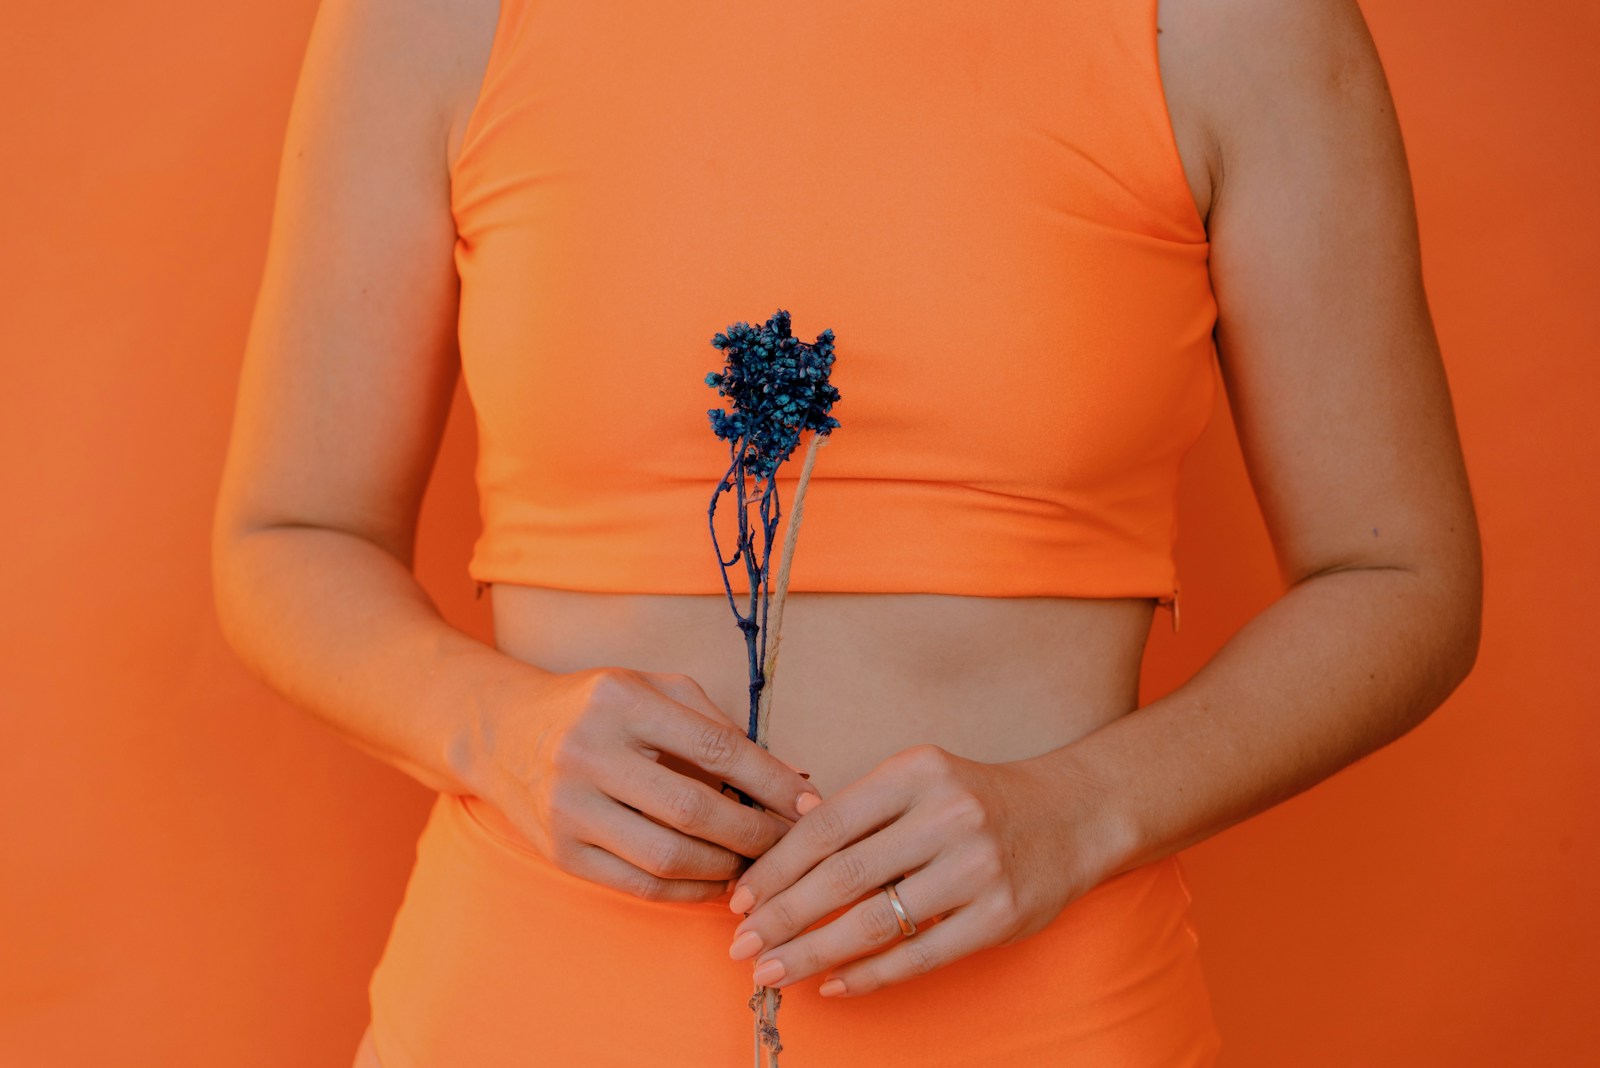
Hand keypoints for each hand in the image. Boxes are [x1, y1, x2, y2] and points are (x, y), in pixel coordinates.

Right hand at [473, 666, 820, 903]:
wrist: (501, 731)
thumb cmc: (597, 708)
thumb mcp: (651, 687)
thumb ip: (711, 722)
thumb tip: (781, 776)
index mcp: (621, 702)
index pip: (715, 748)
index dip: (771, 781)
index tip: (808, 802)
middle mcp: (589, 753)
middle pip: (695, 810)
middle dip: (755, 834)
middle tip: (790, 844)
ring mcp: (570, 807)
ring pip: (668, 857)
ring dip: (725, 869)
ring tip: (756, 865)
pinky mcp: (560, 852)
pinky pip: (638, 885)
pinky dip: (688, 892)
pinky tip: (717, 883)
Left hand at [723, 743, 1113, 996]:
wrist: (1075, 814)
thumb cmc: (978, 799)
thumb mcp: (921, 780)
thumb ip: (859, 808)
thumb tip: (781, 840)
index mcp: (916, 771)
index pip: (826, 825)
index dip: (775, 867)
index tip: (739, 898)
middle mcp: (946, 814)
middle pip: (842, 875)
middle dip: (782, 915)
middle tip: (742, 945)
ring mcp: (977, 866)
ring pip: (875, 920)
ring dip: (814, 952)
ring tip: (773, 970)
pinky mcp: (1001, 914)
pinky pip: (920, 954)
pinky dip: (870, 975)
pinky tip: (834, 985)